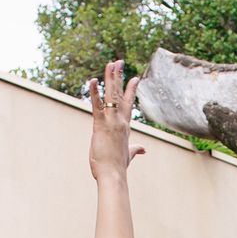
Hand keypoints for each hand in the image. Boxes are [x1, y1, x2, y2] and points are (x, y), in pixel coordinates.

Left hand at [88, 60, 142, 178]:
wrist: (113, 175)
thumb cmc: (118, 167)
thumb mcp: (128, 155)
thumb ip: (136, 150)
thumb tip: (144, 150)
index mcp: (125, 127)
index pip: (128, 104)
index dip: (131, 90)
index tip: (134, 78)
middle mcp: (120, 121)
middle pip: (120, 94)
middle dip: (119, 77)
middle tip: (119, 62)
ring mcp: (111, 122)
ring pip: (111, 95)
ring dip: (111, 78)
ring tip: (111, 64)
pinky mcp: (101, 125)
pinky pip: (97, 106)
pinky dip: (94, 93)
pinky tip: (92, 80)